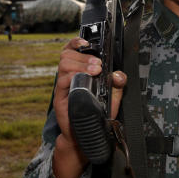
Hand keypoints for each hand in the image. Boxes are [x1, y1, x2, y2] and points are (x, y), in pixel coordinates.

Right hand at [52, 37, 126, 177]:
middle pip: (67, 54)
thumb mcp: (112, 97)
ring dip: (80, 64)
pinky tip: (82, 80)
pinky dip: (72, 76)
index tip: (86, 42)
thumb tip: (119, 74)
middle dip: (84, 55)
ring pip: (64, 63)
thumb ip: (116, 84)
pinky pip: (62, 80)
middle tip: (98, 65)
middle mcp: (69, 76)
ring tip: (93, 71)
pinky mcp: (59, 96)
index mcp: (80, 71)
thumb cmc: (97, 114)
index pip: (72, 49)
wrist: (85, 135)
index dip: (76, 42)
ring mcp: (64, 85)